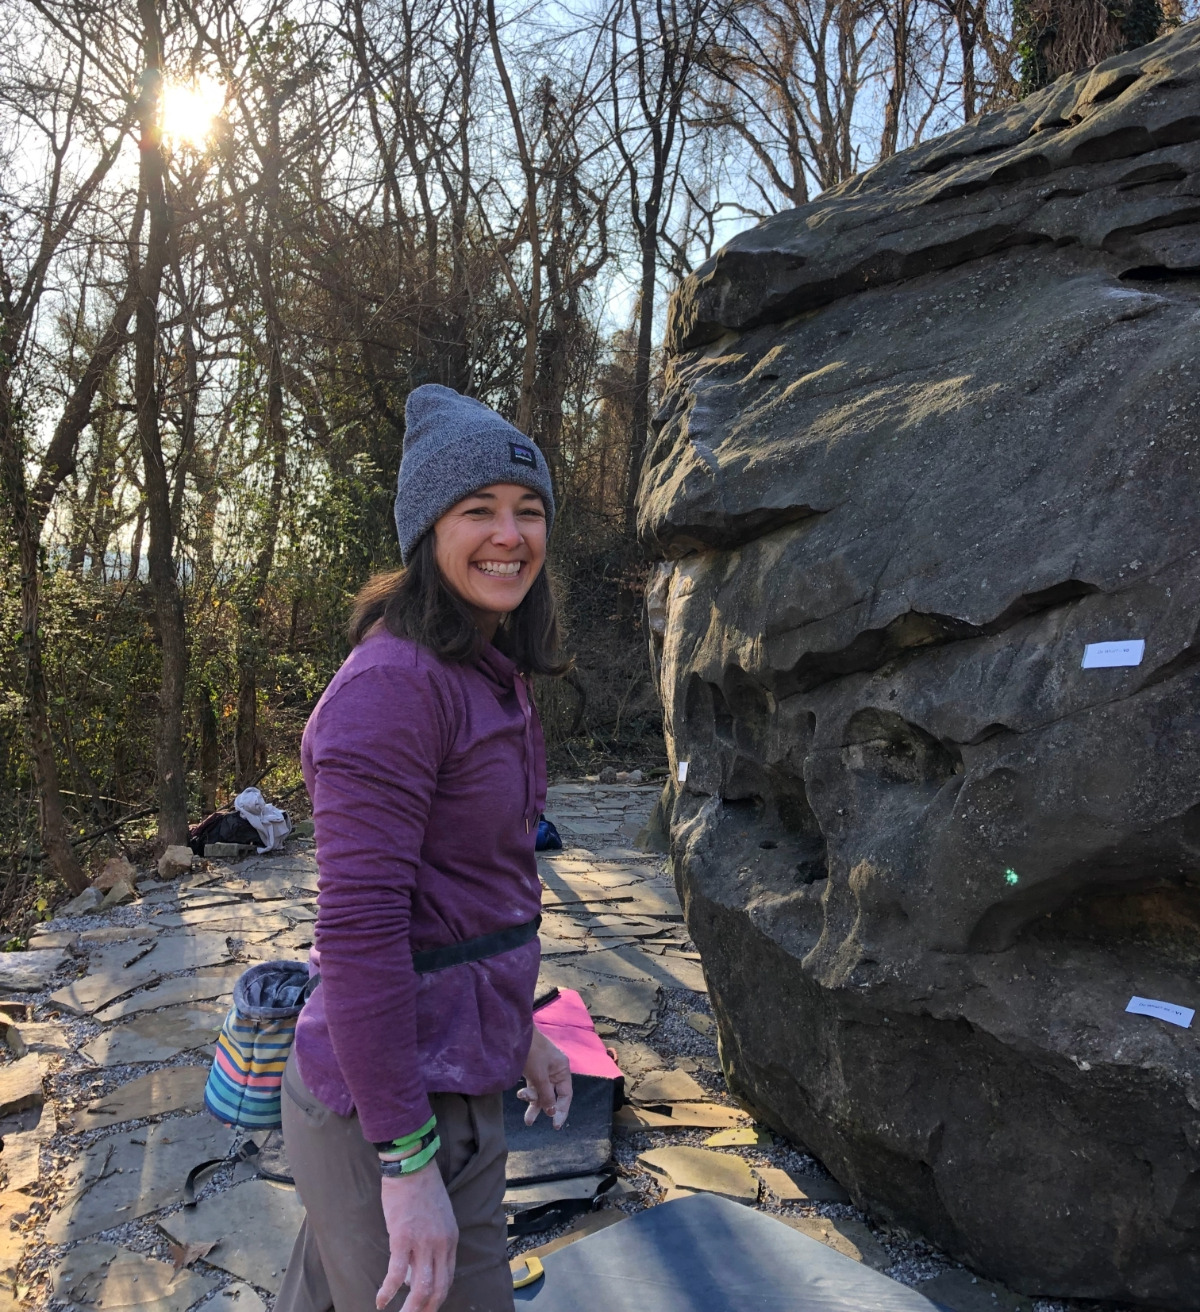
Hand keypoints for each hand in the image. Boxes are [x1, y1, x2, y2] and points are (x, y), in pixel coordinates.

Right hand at [376, 1161, 457, 1311]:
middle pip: (437, 1290)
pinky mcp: (402, 1239)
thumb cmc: (423, 1189)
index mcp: (451, 1239)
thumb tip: (415, 1272)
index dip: (436, 1298)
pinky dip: (388, 1292)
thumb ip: (433, 1244)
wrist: (412, 1167)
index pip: (447, 1279)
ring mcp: (423, 1243)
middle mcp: (441, 1245)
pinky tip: (380, 1300)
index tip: (426, 1307)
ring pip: (419, 1289)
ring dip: (409, 1310)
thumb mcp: (439, 1218)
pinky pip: (396, 1275)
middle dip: (425, 1310)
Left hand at [518, 1027, 571, 1128]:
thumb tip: (552, 1112)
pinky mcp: (532, 1069)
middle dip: (542, 1108)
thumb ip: (546, 1095)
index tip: (554, 1124)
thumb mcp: (539, 1076)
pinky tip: (520, 1094)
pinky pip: (533, 1085)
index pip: (566, 1095)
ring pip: (540, 1092)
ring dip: (532, 1102)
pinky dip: (528, 1092)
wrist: (515, 1033)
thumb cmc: (531, 1052)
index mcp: (562, 1069)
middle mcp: (555, 1070)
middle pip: (552, 1095)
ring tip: (526, 1117)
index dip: (561, 1110)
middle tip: (530, 1122)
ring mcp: (543, 1070)